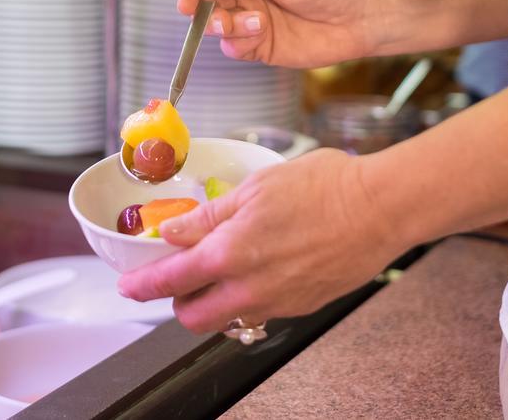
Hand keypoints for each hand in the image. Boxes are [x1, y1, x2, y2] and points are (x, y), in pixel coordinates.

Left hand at [117, 149, 405, 332]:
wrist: (380, 208)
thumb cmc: (323, 189)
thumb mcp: (255, 189)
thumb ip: (209, 217)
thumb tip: (173, 231)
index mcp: (230, 254)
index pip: (171, 281)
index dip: (142, 286)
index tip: (128, 286)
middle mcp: (250, 289)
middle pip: (193, 317)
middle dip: (176, 301)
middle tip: (178, 274)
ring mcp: (278, 303)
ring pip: (227, 318)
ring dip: (212, 302)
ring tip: (220, 268)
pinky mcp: (302, 306)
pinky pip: (260, 312)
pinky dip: (245, 297)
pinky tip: (258, 267)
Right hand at [178, 0, 380, 67]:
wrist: (362, 17)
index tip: (187, 4)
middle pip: (208, 2)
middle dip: (207, 12)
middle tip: (221, 18)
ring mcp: (252, 20)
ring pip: (218, 28)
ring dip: (227, 27)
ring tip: (256, 23)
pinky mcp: (261, 46)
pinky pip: (235, 48)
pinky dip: (240, 43)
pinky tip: (262, 34)